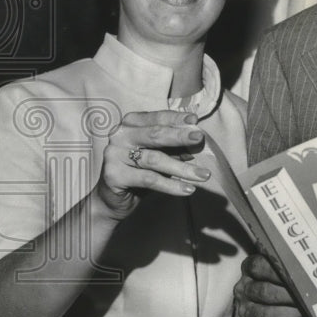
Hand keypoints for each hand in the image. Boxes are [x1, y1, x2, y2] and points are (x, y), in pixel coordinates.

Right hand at [97, 110, 211, 218]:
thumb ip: (175, 148)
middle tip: (200, 138)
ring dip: (182, 168)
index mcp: (130, 124)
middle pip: (154, 134)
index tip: (195, 120)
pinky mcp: (113, 174)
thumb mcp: (160, 156)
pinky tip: (187, 190)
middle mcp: (119, 135)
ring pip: (154, 159)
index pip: (156, 117)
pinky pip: (149, 179)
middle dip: (180, 136)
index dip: (176, 118)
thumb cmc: (140, 172)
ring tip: (203, 175)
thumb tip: (198, 144)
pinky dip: (171, 185)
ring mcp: (114, 154)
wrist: (114, 199)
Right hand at [235, 254, 309, 316]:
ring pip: (268, 314)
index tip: (298, 275)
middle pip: (265, 291)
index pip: (258, 266)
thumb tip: (308, 272)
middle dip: (289, 295)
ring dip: (291, 313)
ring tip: (307, 310)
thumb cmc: (288, 284)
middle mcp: (244, 289)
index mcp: (250, 269)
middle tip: (308, 296)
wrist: (285, 309)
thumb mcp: (286, 271)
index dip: (278, 271)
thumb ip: (290, 267)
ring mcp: (246, 310)